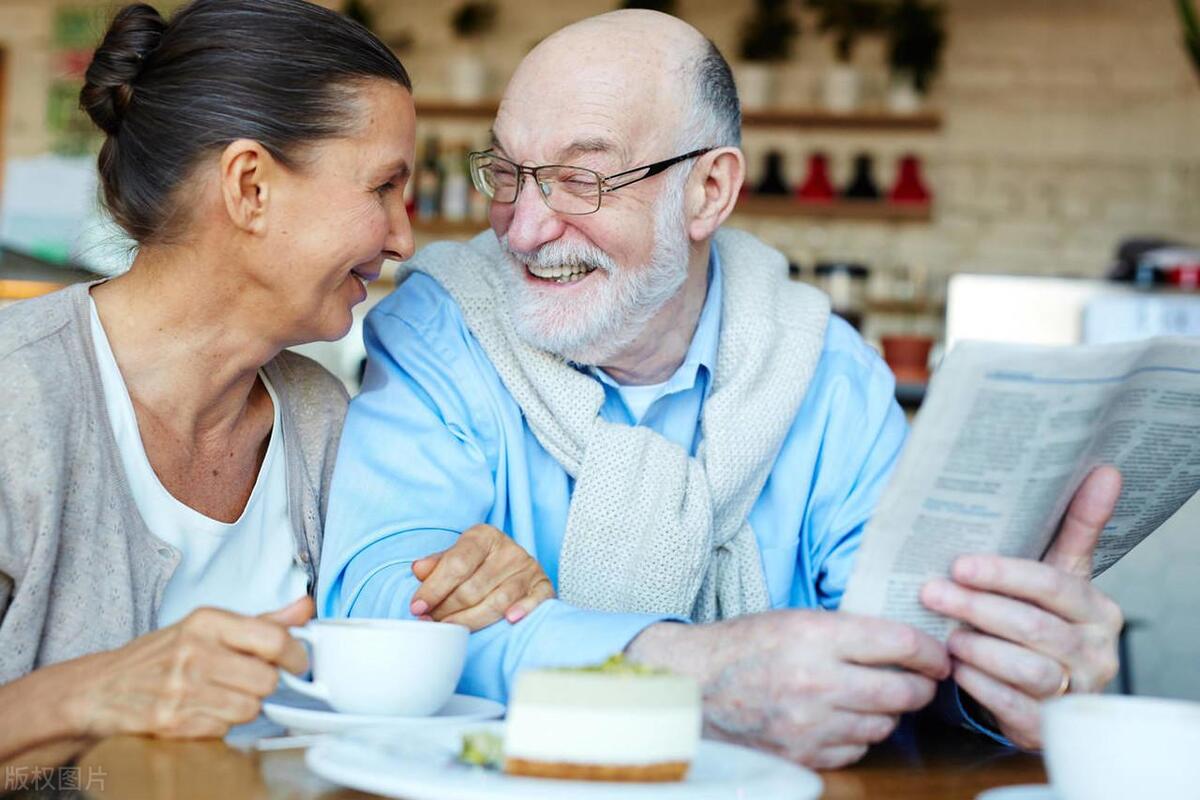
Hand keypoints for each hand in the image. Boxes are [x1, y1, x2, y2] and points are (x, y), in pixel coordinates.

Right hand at [60, 597, 312, 739]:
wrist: (101, 688)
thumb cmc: (162, 655)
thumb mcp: (208, 627)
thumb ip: (263, 620)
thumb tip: (306, 607)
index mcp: (207, 622)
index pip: (273, 639)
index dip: (296, 655)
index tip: (299, 663)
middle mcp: (194, 652)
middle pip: (267, 680)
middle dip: (265, 685)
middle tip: (250, 681)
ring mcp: (181, 688)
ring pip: (249, 708)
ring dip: (243, 707)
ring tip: (221, 695)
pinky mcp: (172, 722)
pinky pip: (223, 730)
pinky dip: (220, 725)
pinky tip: (202, 711)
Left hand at [409, 524, 554, 630]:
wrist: (510, 565)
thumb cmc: (476, 564)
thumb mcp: (456, 557)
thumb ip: (437, 564)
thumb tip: (418, 569)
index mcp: (484, 536)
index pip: (456, 564)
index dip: (434, 588)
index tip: (417, 608)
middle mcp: (508, 549)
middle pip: (473, 588)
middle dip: (447, 609)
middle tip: (430, 622)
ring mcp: (528, 568)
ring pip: (498, 601)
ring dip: (470, 620)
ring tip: (451, 629)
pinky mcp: (543, 586)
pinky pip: (535, 601)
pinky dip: (523, 610)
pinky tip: (509, 620)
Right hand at [626, 610, 949, 768]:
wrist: (694, 685)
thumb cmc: (746, 645)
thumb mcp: (796, 619)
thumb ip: (848, 631)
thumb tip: (906, 644)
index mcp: (816, 635)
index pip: (899, 643)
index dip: (931, 651)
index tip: (939, 655)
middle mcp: (818, 680)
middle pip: (903, 691)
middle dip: (921, 686)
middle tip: (923, 680)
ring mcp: (811, 724)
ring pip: (884, 725)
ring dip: (889, 713)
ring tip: (877, 698)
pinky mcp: (803, 755)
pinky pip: (856, 751)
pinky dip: (858, 737)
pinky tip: (843, 719)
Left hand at [920, 466, 1124, 748]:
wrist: (1043, 685)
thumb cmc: (1043, 616)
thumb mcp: (1059, 572)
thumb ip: (1076, 525)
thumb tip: (1104, 470)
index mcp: (1098, 611)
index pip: (1053, 585)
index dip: (1004, 574)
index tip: (959, 564)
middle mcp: (1096, 653)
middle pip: (1033, 627)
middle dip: (976, 608)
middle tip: (931, 592)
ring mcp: (1075, 693)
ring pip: (1025, 669)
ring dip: (978, 649)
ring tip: (944, 633)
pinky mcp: (1048, 727)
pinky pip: (1012, 706)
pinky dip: (979, 685)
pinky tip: (954, 668)